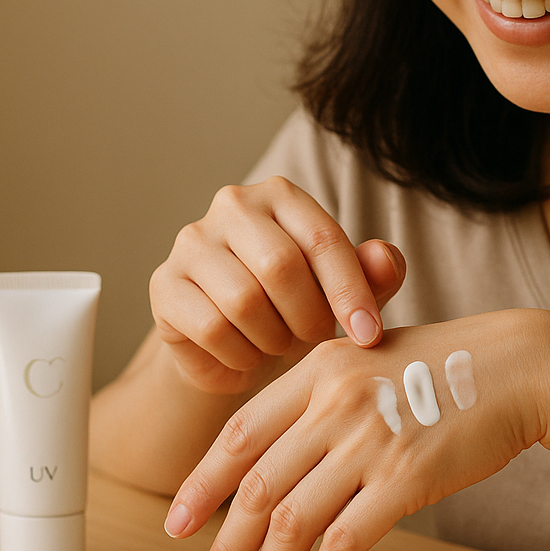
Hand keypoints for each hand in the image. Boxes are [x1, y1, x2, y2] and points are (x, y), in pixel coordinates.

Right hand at [150, 176, 406, 394]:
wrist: (233, 345)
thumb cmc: (297, 307)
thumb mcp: (343, 293)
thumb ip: (373, 274)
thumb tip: (384, 258)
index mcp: (281, 195)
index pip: (323, 238)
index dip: (351, 292)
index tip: (370, 335)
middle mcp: (232, 205)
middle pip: (281, 266)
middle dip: (308, 317)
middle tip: (313, 339)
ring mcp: (191, 242)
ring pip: (244, 301)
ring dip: (273, 339)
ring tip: (278, 344)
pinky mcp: (165, 285)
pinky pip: (212, 328)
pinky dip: (240, 355)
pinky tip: (246, 355)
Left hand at [163, 310, 549, 550]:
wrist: (523, 366)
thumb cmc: (452, 364)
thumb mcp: (374, 356)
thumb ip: (325, 393)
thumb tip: (281, 450)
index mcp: (320, 368)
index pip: (240, 433)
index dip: (202, 482)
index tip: (178, 521)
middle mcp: (335, 403)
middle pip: (256, 485)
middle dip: (222, 544)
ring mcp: (369, 441)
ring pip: (292, 519)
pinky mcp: (406, 478)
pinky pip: (346, 541)